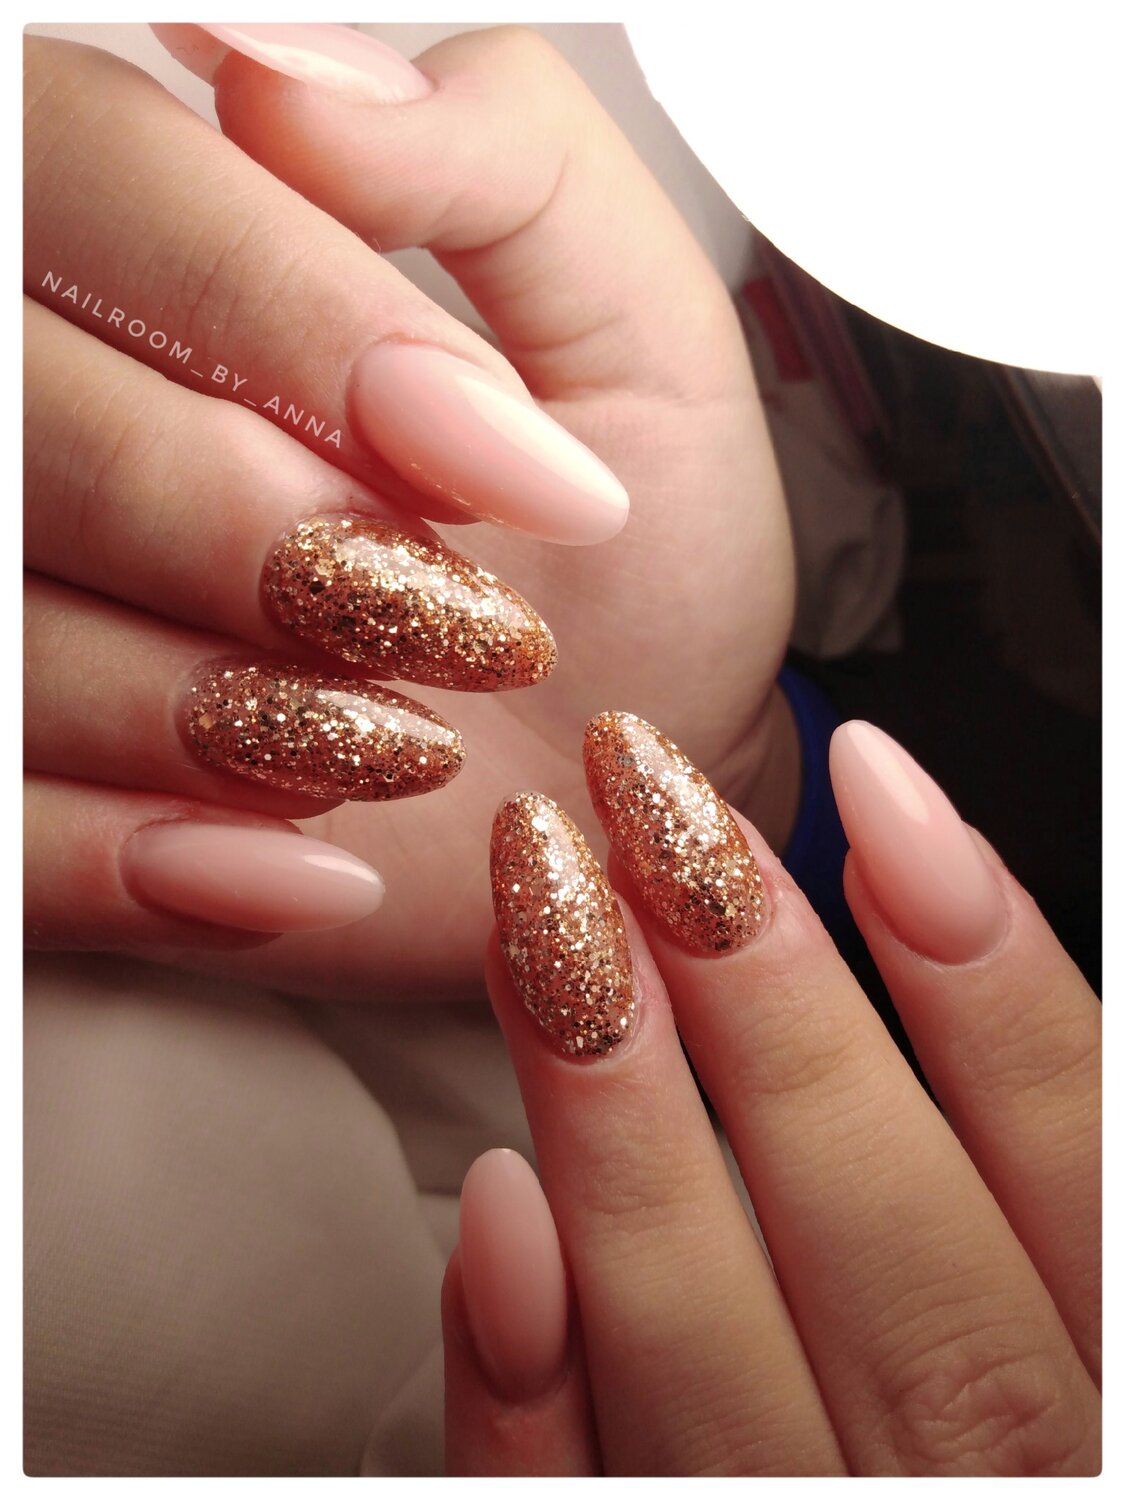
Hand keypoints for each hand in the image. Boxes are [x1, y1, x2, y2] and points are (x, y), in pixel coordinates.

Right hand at [24, 25, 795, 998]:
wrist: (625, 756)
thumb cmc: (634, 549)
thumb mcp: (631, 321)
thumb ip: (490, 154)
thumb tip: (265, 64)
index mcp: (165, 248)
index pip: (94, 176)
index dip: (282, 319)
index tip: (494, 455)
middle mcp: (50, 416)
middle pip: (19, 417)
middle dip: (250, 531)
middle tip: (454, 618)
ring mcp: (25, 606)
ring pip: (4, 637)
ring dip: (218, 717)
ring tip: (400, 748)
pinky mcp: (33, 789)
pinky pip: (1, 835)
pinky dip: (140, 870)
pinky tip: (301, 878)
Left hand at [444, 717, 1100, 1475]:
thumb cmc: (1024, 1416)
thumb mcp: (1076, 1282)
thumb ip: (1061, 1166)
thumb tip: (944, 923)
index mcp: (1124, 1409)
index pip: (1086, 1174)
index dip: (995, 973)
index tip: (882, 785)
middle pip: (902, 1268)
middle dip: (776, 1017)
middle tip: (650, 804)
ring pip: (726, 1385)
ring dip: (632, 1142)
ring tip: (543, 912)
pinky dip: (536, 1403)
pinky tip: (496, 1224)